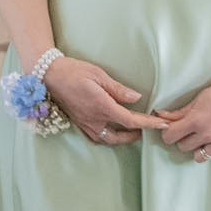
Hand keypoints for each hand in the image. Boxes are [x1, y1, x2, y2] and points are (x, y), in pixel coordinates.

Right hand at [41, 56, 158, 146]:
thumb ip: (118, 89)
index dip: (148, 124)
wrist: (48, 75)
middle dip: (135, 135)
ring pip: (106, 139)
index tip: (162, 124)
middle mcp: (93, 119)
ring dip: (121, 138)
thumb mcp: (99, 75)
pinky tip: (111, 131)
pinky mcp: (78, 122)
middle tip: (147, 129)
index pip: (130, 120)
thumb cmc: (74, 71)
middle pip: (119, 136)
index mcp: (101, 106)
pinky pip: (95, 137)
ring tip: (131, 132)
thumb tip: (136, 98)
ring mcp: (84, 123)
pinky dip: (106, 137)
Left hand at [155, 69, 210, 163]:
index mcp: (197, 120)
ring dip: (198, 148)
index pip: (170, 137)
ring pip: (199, 157)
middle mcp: (208, 134)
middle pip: (183, 147)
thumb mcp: (199, 99)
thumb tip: (160, 116)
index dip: (168, 133)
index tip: (173, 129)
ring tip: (204, 137)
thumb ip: (180, 112)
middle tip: (190, 130)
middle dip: (183, 139)